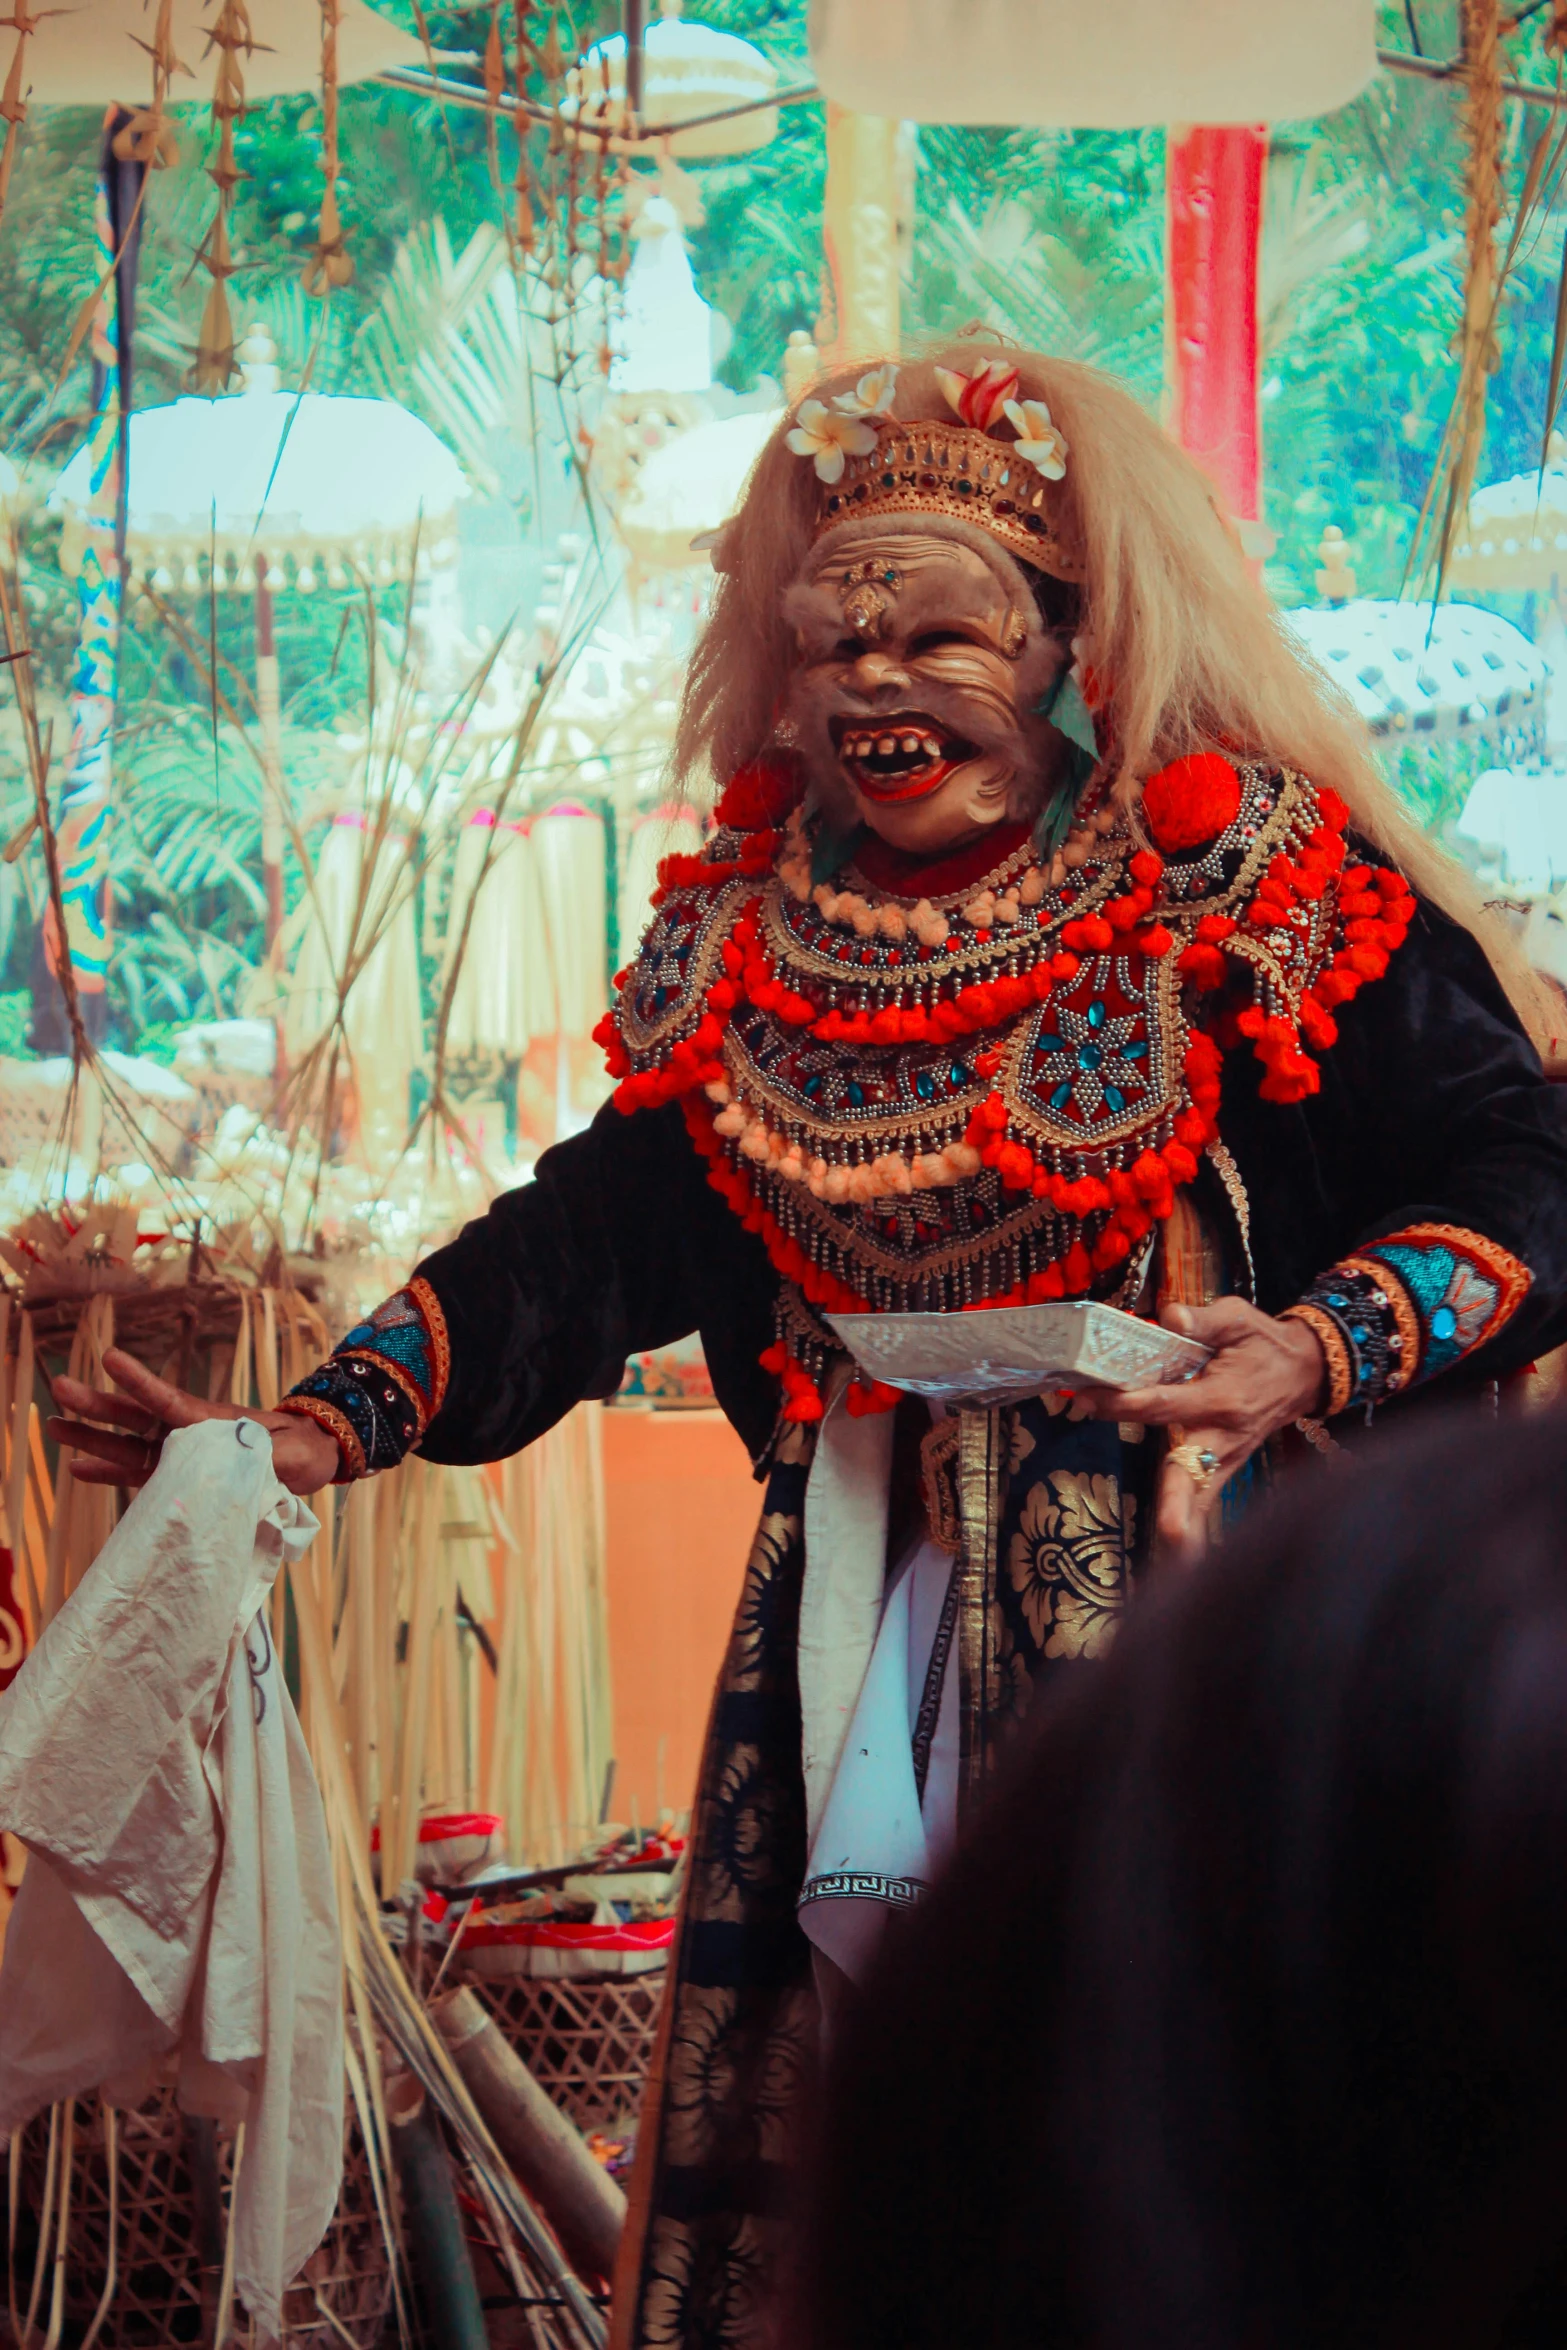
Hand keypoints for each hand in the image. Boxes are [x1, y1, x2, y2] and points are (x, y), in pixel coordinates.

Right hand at [47, 1346, 342, 1496]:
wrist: (307, 1457)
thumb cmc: (301, 1450)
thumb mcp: (291, 1454)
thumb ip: (268, 1460)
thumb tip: (252, 1466)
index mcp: (212, 1421)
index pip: (168, 1399)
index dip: (139, 1381)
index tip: (109, 1357)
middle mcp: (188, 1432)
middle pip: (135, 1416)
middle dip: (97, 1404)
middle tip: (58, 1387)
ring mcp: (179, 1452)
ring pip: (127, 1443)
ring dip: (91, 1436)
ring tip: (52, 1425)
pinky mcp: (179, 1475)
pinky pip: (138, 1473)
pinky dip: (108, 1471)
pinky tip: (78, 1468)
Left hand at [1079, 1298, 1326, 1559]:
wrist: (1303, 1373)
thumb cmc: (1264, 1343)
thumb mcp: (1239, 1318)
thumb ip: (1204, 1318)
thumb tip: (1170, 1315)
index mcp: (1222, 1397)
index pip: (1165, 1403)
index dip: (1125, 1402)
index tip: (1087, 1399)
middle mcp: (1225, 1436)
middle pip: (1192, 1472)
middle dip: (1177, 1503)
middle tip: (1168, 1533)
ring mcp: (1228, 1458)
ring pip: (1203, 1497)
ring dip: (1189, 1529)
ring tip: (1176, 1560)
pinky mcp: (1226, 1469)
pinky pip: (1207, 1500)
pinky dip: (1195, 1530)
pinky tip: (1180, 1560)